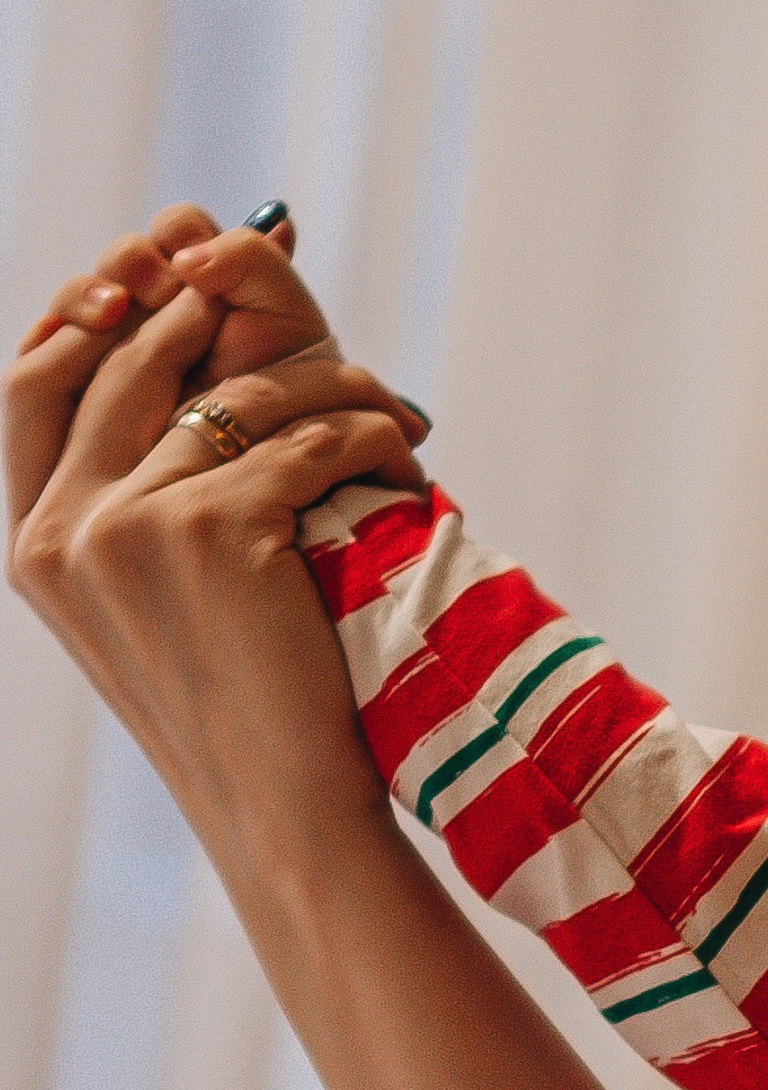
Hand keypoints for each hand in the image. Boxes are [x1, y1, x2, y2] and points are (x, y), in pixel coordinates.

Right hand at [5, 273, 429, 883]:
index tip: (156, 279)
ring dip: (330, 385)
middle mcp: (61, 532)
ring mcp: (128, 528)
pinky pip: (308, 439)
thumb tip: (185, 370)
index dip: (88, 317)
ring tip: (388, 409)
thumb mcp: (144, 605)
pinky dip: (371, 437)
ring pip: (240, 395)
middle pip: (133, 363)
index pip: (29, 384)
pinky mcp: (214, 531)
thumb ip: (129, 501)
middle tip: (303, 321)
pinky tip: (408, 464)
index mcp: (33, 545)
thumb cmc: (238, 709)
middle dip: (218, 320)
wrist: (281, 810)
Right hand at [15, 199, 342, 411]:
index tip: (195, 259)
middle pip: (116, 260)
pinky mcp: (74, 395)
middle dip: (131, 263)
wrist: (275, 460)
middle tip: (162, 290)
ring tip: (112, 311)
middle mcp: (153, 306)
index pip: (175, 229)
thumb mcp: (284, 314)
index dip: (179, 230)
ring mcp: (110, 347)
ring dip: (84, 295)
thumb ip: (251, 260)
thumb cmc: (292, 386)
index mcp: (203, 276)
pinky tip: (71, 341)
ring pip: (71, 302)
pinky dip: (52, 343)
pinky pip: (36, 363)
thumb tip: (195, 249)